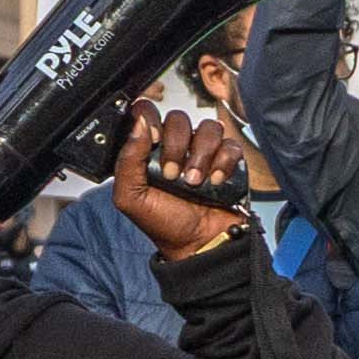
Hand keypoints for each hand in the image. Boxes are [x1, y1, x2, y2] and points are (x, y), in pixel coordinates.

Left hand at [108, 76, 256, 257]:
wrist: (198, 244)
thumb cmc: (164, 224)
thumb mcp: (130, 197)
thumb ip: (127, 160)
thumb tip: (139, 124)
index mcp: (149, 150)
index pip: (148, 114)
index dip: (152, 120)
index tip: (154, 141)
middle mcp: (177, 147)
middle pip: (179, 119)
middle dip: (176, 146)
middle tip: (173, 175)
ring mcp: (204, 153)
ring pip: (208, 129)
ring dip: (201, 156)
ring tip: (195, 183)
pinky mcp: (228, 161)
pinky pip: (231, 145)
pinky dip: (224, 163)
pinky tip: (216, 182)